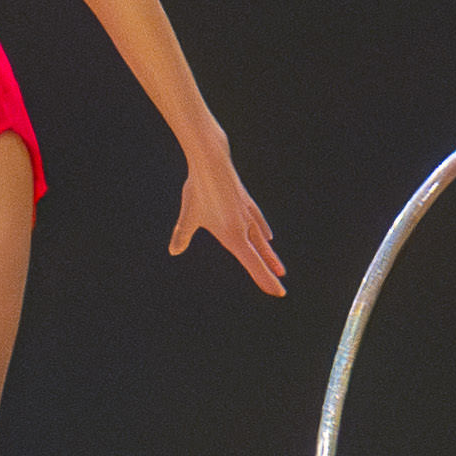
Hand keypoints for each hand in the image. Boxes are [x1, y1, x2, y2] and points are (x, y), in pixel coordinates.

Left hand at [172, 145, 287, 296]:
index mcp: (234, 235)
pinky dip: (264, 232)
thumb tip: (174, 250)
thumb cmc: (200, 189)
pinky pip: (259, 223)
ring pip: (262, 241)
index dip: (266, 280)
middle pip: (261, 256)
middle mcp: (245, 227)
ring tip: (279, 268)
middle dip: (269, 273)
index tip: (279, 293)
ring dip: (270, 256)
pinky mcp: (247, 203)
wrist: (213, 161)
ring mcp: (248, 214)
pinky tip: (268, 236)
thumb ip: (183, 234)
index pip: (253, 264)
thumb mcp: (189, 215)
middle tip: (281, 291)